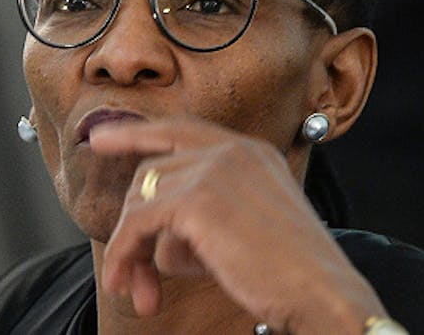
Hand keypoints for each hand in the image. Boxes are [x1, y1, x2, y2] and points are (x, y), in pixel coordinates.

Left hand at [90, 116, 386, 333]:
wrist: (323, 294)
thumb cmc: (291, 273)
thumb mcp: (248, 225)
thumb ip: (205, 213)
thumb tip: (156, 238)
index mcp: (251, 151)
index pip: (180, 130)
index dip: (136, 134)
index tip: (100, 139)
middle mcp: (232, 150)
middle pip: (152, 172)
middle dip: (134, 228)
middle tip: (131, 278)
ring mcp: (215, 169)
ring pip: (141, 199)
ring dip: (131, 250)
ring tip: (142, 293)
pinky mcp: (198, 198)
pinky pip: (138, 222)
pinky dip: (125, 254)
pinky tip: (133, 285)